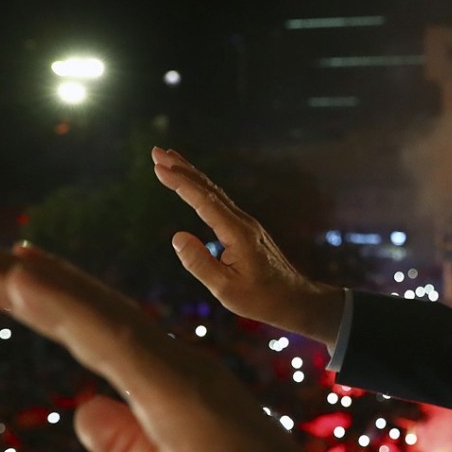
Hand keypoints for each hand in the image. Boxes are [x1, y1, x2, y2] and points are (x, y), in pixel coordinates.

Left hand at [0, 239, 407, 451]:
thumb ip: (124, 442)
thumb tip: (82, 411)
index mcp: (172, 384)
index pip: (100, 334)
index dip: (52, 303)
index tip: (5, 277)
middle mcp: (175, 365)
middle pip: (91, 314)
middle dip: (28, 281)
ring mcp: (178, 373)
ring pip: (96, 317)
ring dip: (33, 284)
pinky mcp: (178, 391)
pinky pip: (111, 341)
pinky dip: (65, 306)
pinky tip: (23, 281)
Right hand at [151, 147, 342, 344]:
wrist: (296, 299)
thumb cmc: (261, 298)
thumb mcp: (226, 289)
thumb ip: (200, 263)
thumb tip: (177, 237)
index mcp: (237, 233)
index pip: (204, 202)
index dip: (180, 183)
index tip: (159, 167)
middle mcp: (243, 222)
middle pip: (209, 189)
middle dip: (182, 168)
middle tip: (156, 152)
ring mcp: (247, 224)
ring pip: (215, 192)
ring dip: (191, 175)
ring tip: (170, 160)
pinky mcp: (247, 229)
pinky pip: (221, 203)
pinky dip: (203, 189)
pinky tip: (194, 185)